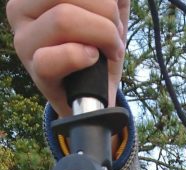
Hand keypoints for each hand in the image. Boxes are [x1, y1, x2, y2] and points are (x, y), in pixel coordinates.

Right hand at [6, 0, 129, 116]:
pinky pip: (59, 55)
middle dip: (106, 13)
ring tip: (110, 49)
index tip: (113, 14)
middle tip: (115, 35)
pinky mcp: (36, 71)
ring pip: (63, 19)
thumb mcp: (105, 8)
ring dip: (103, 34)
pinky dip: (84, 57)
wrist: (96, 93)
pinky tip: (93, 60)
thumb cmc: (99, 45)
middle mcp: (20, 10)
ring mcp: (24, 41)